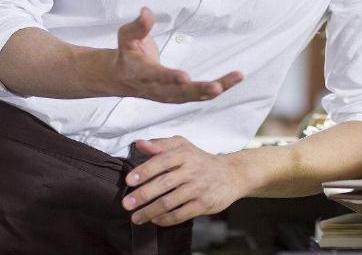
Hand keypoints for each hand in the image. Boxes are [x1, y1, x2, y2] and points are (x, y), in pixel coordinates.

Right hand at [110, 7, 242, 101]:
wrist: (121, 77)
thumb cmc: (127, 52)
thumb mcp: (127, 36)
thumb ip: (138, 26)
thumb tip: (146, 11)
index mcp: (141, 73)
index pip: (156, 76)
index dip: (169, 77)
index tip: (185, 77)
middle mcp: (156, 88)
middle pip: (179, 92)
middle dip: (198, 90)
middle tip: (216, 87)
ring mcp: (168, 95)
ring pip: (193, 96)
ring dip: (214, 90)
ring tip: (235, 78)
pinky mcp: (179, 96)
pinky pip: (200, 95)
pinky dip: (218, 88)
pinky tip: (234, 79)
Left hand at [122, 137, 246, 225]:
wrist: (232, 174)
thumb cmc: (201, 160)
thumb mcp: (184, 147)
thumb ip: (161, 145)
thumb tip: (139, 144)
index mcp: (186, 154)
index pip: (163, 161)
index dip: (145, 170)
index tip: (129, 180)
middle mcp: (193, 170)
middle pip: (164, 183)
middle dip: (142, 195)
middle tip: (126, 204)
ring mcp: (199, 188)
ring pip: (170, 202)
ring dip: (149, 211)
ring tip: (135, 217)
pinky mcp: (204, 204)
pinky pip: (181, 214)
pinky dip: (165, 219)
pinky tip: (155, 219)